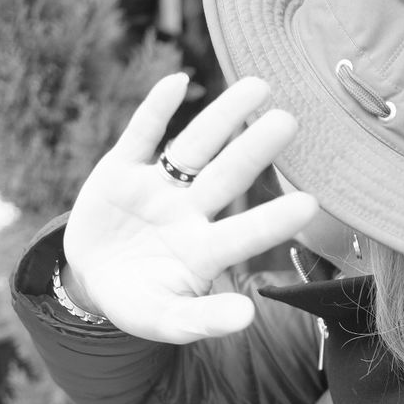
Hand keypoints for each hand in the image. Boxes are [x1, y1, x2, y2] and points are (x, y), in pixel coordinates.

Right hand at [61, 74, 318, 342]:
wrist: (92, 278)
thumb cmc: (138, 302)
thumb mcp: (164, 320)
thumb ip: (201, 320)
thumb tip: (247, 317)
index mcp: (203, 251)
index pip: (242, 234)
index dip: (272, 221)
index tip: (311, 203)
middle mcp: (188, 213)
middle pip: (226, 177)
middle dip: (254, 150)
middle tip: (290, 120)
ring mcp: (156, 188)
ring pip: (193, 148)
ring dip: (222, 117)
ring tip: (257, 86)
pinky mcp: (120, 170)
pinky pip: (140, 135)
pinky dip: (155, 110)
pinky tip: (178, 82)